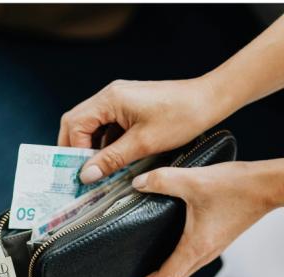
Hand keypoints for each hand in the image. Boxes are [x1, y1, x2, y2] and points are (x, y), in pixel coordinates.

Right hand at [58, 77, 226, 182]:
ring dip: (91, 146)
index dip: (74, 150)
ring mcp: (119, 98)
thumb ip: (111, 159)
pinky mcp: (129, 105)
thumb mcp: (143, 144)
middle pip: (77, 122)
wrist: (209, 100)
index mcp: (110, 99)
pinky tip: (114, 158)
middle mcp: (110, 95)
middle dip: (76, 148)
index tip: (81, 173)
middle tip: (81, 172)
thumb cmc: (180, 117)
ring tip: (98, 169)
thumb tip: (86, 175)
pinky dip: (105, 142)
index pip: (75, 124)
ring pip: (91, 124)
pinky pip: (107, 124)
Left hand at [119, 161, 277, 276]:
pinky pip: (190, 260)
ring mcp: (212, 249)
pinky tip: (164, 249)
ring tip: (140, 271)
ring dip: (161, 276)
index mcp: (195, 248)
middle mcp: (204, 255)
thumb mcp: (194, 180)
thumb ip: (162, 180)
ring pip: (182, 272)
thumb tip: (137, 183)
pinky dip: (174, 263)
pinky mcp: (216, 240)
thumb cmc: (236, 187)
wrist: (271, 186)